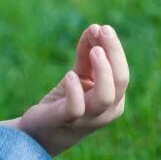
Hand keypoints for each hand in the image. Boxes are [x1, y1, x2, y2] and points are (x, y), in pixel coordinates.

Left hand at [17, 23, 129, 156]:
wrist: (39, 132)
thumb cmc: (65, 102)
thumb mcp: (79, 75)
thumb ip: (88, 53)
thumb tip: (96, 27)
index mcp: (114, 100)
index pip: (122, 72)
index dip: (114, 48)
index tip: (101, 27)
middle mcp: (105, 112)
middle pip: (120, 81)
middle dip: (114, 53)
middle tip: (103, 30)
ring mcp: (86, 119)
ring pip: (105, 97)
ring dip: (103, 70)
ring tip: (95, 50)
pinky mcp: (64, 120)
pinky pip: (75, 108)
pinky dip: (74, 90)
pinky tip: (69, 75)